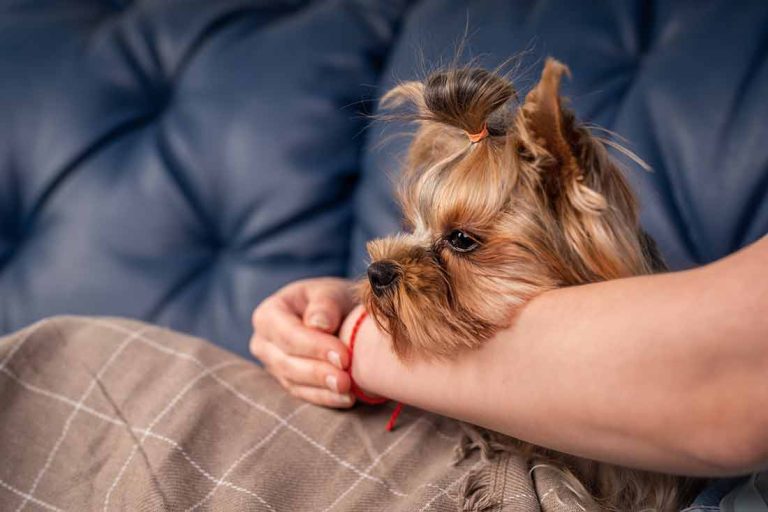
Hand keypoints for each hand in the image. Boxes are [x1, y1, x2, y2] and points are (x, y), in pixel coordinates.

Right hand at [250, 277, 357, 407]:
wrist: (335, 315)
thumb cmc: (330, 300)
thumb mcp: (329, 292)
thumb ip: (325, 304)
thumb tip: (319, 324)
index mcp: (267, 315)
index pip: (287, 335)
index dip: (314, 347)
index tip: (343, 356)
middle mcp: (263, 343)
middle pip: (286, 362)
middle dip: (318, 372)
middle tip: (346, 380)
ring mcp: (272, 366)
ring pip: (293, 382)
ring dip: (322, 389)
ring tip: (348, 390)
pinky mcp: (287, 382)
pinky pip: (302, 395)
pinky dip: (324, 398)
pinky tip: (345, 399)